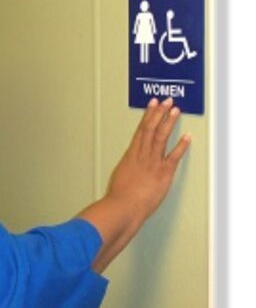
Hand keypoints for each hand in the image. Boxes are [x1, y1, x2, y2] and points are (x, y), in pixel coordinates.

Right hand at [106, 97, 190, 223]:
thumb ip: (128, 168)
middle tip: (166, 101)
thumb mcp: (120, 176)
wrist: (123, 206)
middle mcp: (142, 155)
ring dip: (168, 122)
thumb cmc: (119, 195)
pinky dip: (181, 146)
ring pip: (160, 137)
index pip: (141, 130)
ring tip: (175, 111)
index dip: (148, 116)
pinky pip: (173, 157)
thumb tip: (130, 167)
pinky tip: (187, 137)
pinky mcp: (163, 174)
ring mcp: (153, 163)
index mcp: (131, 154)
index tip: (152, 105)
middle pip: (151, 128)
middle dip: (159, 113)